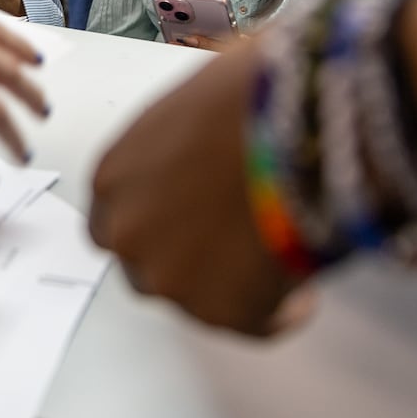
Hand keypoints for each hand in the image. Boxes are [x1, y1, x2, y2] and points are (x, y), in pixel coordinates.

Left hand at [89, 35, 304, 334]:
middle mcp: (129, 232)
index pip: (111, 217)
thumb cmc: (249, 95)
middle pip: (143, 263)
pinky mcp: (223, 312)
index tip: (185, 217)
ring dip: (228, 284)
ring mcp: (170, 278)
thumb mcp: (192, 103)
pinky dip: (281, 308)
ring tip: (278, 255)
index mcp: (114, 176)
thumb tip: (207, 153)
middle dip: (183, 257)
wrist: (295, 124)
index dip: (154, 219)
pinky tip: (305, 287)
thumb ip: (178, 146)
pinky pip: (254, 322)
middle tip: (229, 241)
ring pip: (195, 297)